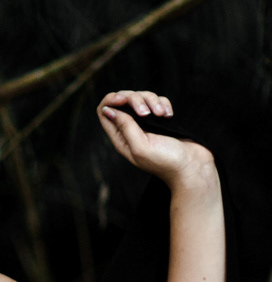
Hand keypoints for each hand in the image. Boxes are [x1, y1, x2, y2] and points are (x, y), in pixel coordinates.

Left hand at [98, 91, 216, 193]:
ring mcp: (147, 124)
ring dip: (152, 101)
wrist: (193, 166)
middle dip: (135, 99)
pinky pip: (158, 102)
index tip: (124, 99)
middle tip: (147, 113)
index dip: (111, 100)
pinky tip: (169, 115)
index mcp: (121, 138)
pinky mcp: (162, 120)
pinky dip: (163, 103)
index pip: (104, 112)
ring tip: (162, 116)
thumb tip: (107, 110)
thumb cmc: (166, 161)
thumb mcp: (140, 146)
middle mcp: (131, 130)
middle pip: (124, 100)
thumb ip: (124, 126)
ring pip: (142, 98)